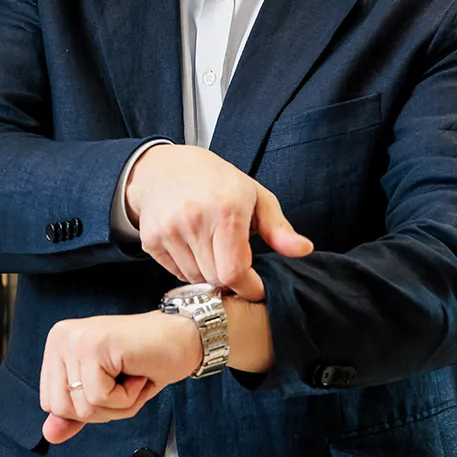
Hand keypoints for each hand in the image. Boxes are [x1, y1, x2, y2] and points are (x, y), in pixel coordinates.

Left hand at [37, 312, 206, 443]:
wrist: (184, 339)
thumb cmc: (147, 364)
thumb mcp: (106, 394)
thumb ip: (76, 413)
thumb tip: (49, 435)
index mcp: (58, 346)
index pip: (50, 402)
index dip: (86, 408)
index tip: (112, 385)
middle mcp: (61, 338)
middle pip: (62, 408)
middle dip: (102, 410)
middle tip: (125, 383)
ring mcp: (77, 340)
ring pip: (82, 406)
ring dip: (118, 404)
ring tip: (133, 377)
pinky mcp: (95, 346)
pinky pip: (101, 398)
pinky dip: (127, 398)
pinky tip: (138, 373)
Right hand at [120, 143, 313, 297]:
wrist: (162, 168)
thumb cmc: (215, 182)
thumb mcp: (255, 197)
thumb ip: (278, 229)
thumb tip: (304, 250)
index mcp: (226, 210)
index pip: (235, 272)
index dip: (249, 288)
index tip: (257, 288)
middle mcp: (195, 221)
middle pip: (216, 279)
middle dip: (230, 280)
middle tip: (235, 265)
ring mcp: (169, 232)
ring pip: (196, 279)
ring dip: (208, 275)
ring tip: (213, 251)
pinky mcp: (152, 241)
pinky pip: (176, 274)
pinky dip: (188, 269)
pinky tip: (193, 248)